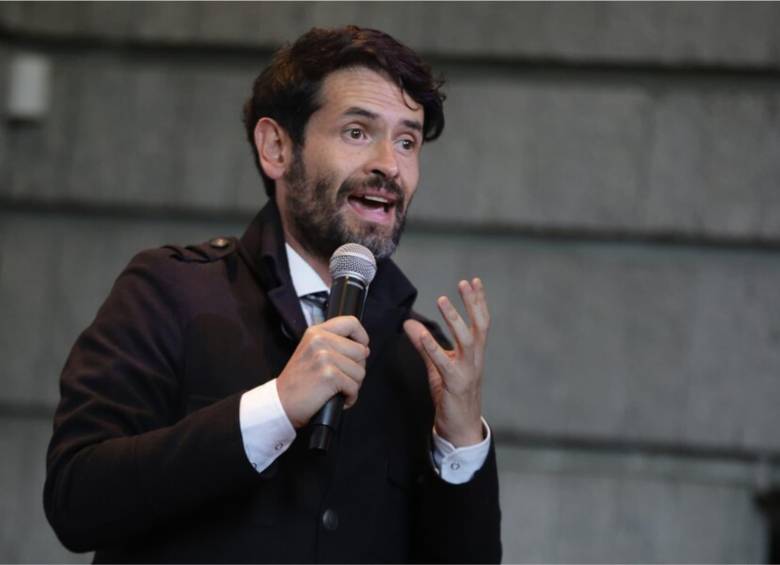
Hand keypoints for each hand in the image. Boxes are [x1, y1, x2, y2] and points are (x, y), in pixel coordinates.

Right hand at [276, 316, 369, 428]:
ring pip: (360, 371)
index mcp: (316, 332)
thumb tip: (364, 348)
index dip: (361, 338)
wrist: (281, 403)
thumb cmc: (299, 381)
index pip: (351, 323)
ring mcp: (325, 357)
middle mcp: (320, 341)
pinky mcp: (329, 376)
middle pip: (361, 351)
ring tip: (336, 388)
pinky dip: (349, 397)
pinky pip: (354, 387)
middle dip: (357, 368)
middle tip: (341, 377)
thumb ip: (333, 343)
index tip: (359, 350)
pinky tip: (336, 397)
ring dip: (353, 384)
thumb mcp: (311, 351)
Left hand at [403, 278, 489, 446]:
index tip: (475, 281)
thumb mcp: (439, 365)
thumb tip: (410, 323)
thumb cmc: (452, 394)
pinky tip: (422, 335)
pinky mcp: (455, 383)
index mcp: (474, 353)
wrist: (461, 427)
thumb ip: (425, 344)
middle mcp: (475, 359)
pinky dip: (433, 347)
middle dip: (472, 303)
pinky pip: (444, 363)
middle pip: (479, 326)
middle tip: (464, 283)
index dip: (478, 301)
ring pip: (465, 340)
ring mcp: (467, 371)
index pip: (481, 322)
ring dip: (454, 318)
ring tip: (443, 299)